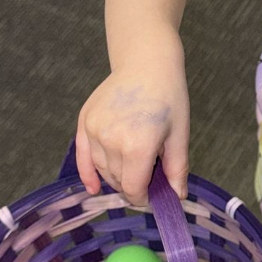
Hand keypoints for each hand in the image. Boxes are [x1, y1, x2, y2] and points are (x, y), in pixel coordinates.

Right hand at [75, 42, 189, 206]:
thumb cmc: (169, 96)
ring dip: (116, 176)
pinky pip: (82, 157)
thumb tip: (177, 197)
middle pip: (118, 181)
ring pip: (102, 170)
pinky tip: (94, 186)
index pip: (134, 189)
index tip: (154, 195)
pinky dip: (87, 174)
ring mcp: (94, 131)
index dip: (145, 197)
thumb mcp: (180, 134)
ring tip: (132, 165)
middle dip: (133, 185)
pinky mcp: (84, 122)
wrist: (146, 63)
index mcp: (138, 147)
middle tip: (148, 175)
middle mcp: (111, 141)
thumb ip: (176, 169)